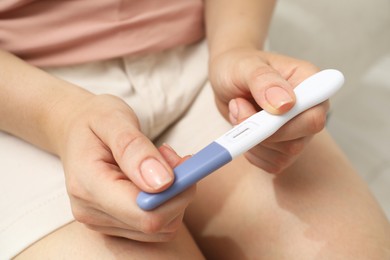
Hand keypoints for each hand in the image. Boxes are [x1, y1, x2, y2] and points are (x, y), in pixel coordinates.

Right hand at [57, 94, 194, 241]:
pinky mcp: (115, 224)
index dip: (176, 193)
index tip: (187, 163)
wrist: (76, 129)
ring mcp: (102, 222)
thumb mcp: (114, 119)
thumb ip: (135, 149)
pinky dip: (168, 202)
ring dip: (175, 195)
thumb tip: (162, 183)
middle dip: (178, 191)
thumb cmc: (94, 120)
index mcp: (87, 186)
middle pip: (156, 223)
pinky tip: (158, 178)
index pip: (143, 213)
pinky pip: (156, 225)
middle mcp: (91, 212)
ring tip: (162, 162)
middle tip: (175, 157)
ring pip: (162, 227)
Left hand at [209, 48, 328, 172]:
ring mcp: (298, 130)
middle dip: (261, 131)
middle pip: (298, 140)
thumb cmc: (238, 66)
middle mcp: (309, 108)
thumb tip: (286, 104)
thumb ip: (265, 81)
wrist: (227, 78)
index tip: (263, 112)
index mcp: (309, 82)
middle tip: (239, 107)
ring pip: (283, 154)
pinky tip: (244, 128)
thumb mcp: (246, 66)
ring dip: (253, 139)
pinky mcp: (283, 146)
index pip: (315, 115)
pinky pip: (272, 163)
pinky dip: (252, 151)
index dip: (287, 122)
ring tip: (240, 111)